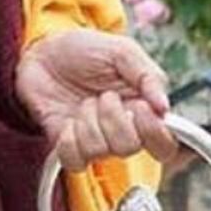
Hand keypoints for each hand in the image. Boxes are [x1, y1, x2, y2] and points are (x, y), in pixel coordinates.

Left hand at [14, 27, 177, 171]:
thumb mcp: (122, 52)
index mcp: (144, 110)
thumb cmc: (86, 49)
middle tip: (104, 96)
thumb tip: (165, 109)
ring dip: (88, 121)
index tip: (141, 108)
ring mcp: (94, 140)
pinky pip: (74, 161)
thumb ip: (149, 76)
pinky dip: (69, 140)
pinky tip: (68, 122)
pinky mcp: (66, 146)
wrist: (44, 50)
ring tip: (84, 102)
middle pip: (129, 148)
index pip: (166, 144)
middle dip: (113, 118)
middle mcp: (122, 130)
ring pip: (100, 151)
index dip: (155, 133)